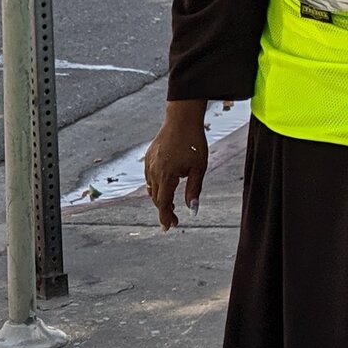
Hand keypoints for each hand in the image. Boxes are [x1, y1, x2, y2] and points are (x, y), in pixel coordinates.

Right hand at [144, 101, 211, 229]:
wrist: (181, 119)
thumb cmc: (194, 142)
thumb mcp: (199, 168)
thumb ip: (194, 190)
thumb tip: (193, 210)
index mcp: (166, 176)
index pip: (163, 203)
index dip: (166, 217)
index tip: (168, 228)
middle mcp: (154, 171)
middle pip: (156, 198)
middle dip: (164, 211)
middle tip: (175, 220)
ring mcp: (149, 164)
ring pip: (151, 189)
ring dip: (159, 199)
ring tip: (170, 205)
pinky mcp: (148, 158)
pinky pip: (149, 178)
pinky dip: (156, 187)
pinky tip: (165, 187)